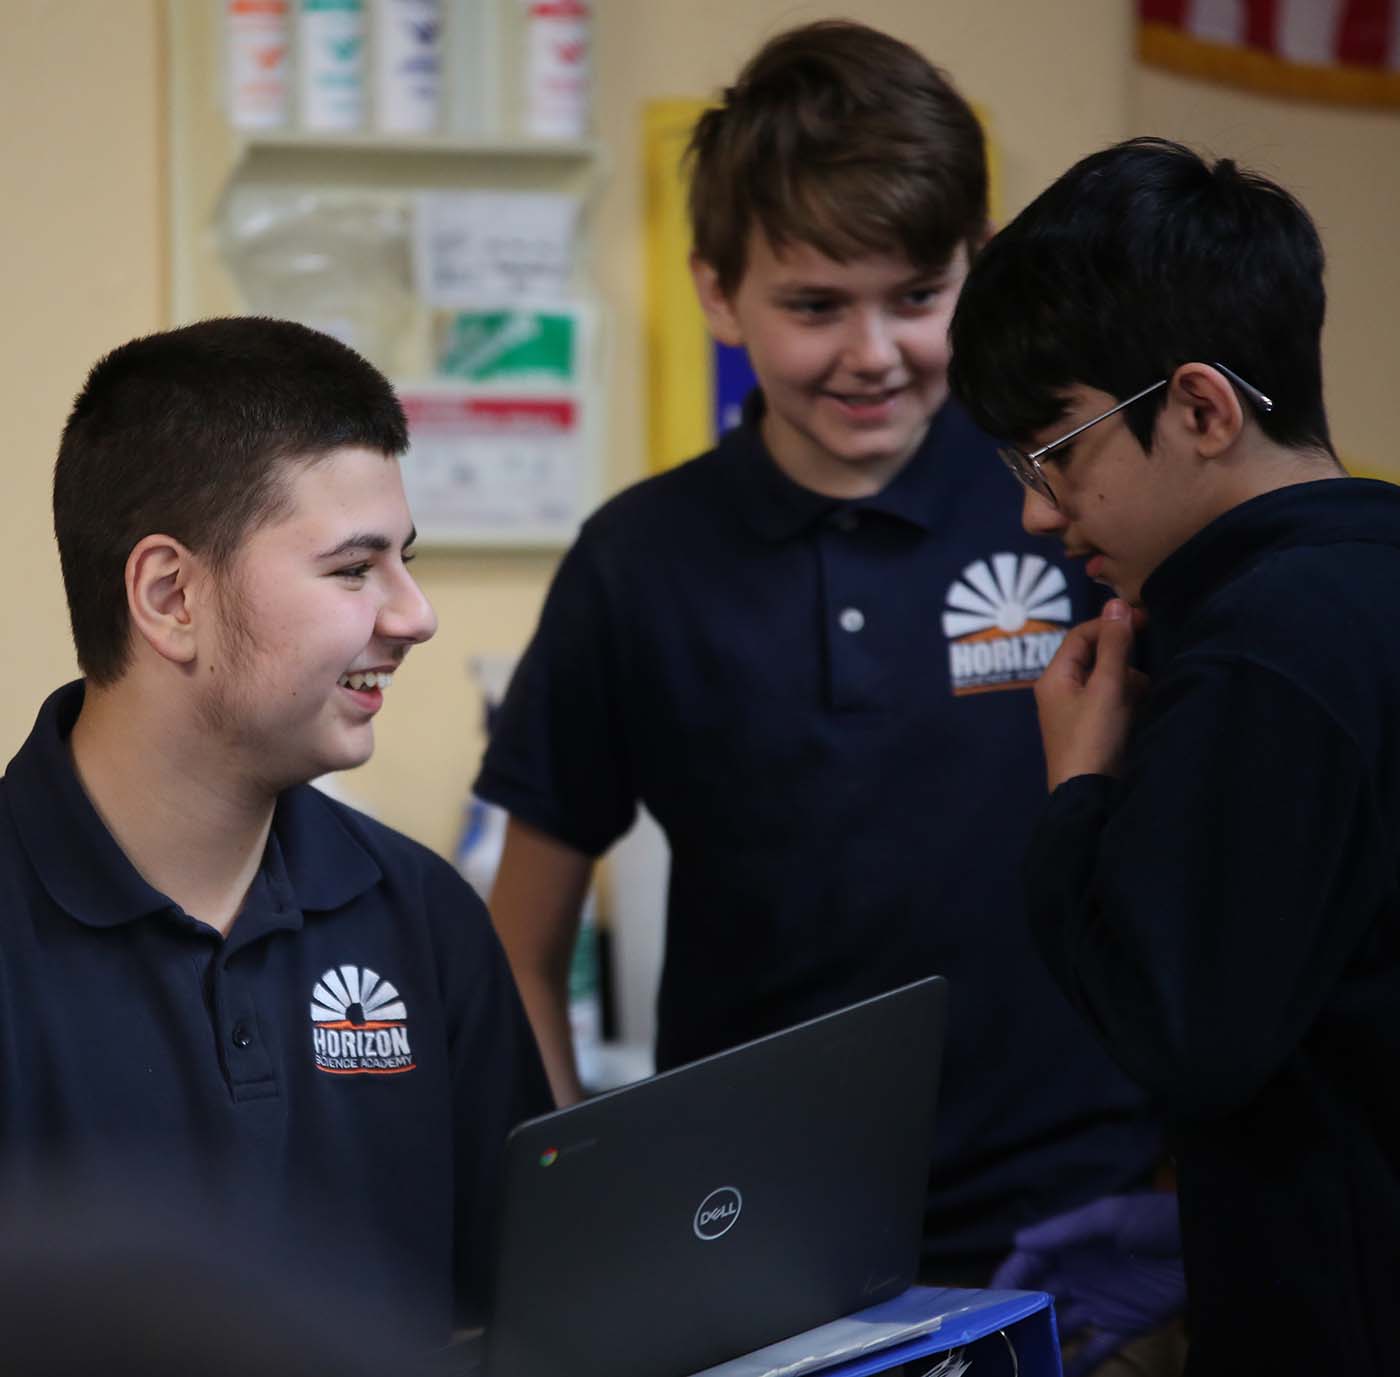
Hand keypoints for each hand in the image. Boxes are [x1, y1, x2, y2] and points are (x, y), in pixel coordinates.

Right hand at [991, 1192, 1184, 1376]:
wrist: (1201, 1246)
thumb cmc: (1152, 1222)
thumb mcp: (1108, 1217)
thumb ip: (1064, 1231)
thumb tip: (1017, 1240)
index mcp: (1069, 1245)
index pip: (1028, 1263)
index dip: (1006, 1280)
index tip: (984, 1302)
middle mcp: (1077, 1275)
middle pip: (1039, 1298)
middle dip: (1017, 1317)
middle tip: (994, 1341)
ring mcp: (1098, 1303)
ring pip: (1061, 1327)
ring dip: (1043, 1343)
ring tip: (1021, 1363)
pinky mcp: (1123, 1326)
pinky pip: (1096, 1350)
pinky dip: (1078, 1366)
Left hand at [1035, 600, 1148, 789]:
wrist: (1089, 797)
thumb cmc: (1093, 739)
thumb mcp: (1106, 688)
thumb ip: (1114, 646)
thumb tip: (1117, 602)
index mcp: (1055, 678)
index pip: (1081, 636)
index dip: (1110, 623)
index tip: (1143, 619)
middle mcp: (1062, 692)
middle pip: (1096, 657)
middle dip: (1123, 659)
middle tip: (1146, 666)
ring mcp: (1078, 713)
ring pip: (1109, 681)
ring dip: (1130, 683)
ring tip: (1143, 697)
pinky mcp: (1094, 730)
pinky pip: (1114, 704)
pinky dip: (1130, 703)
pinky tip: (1143, 711)